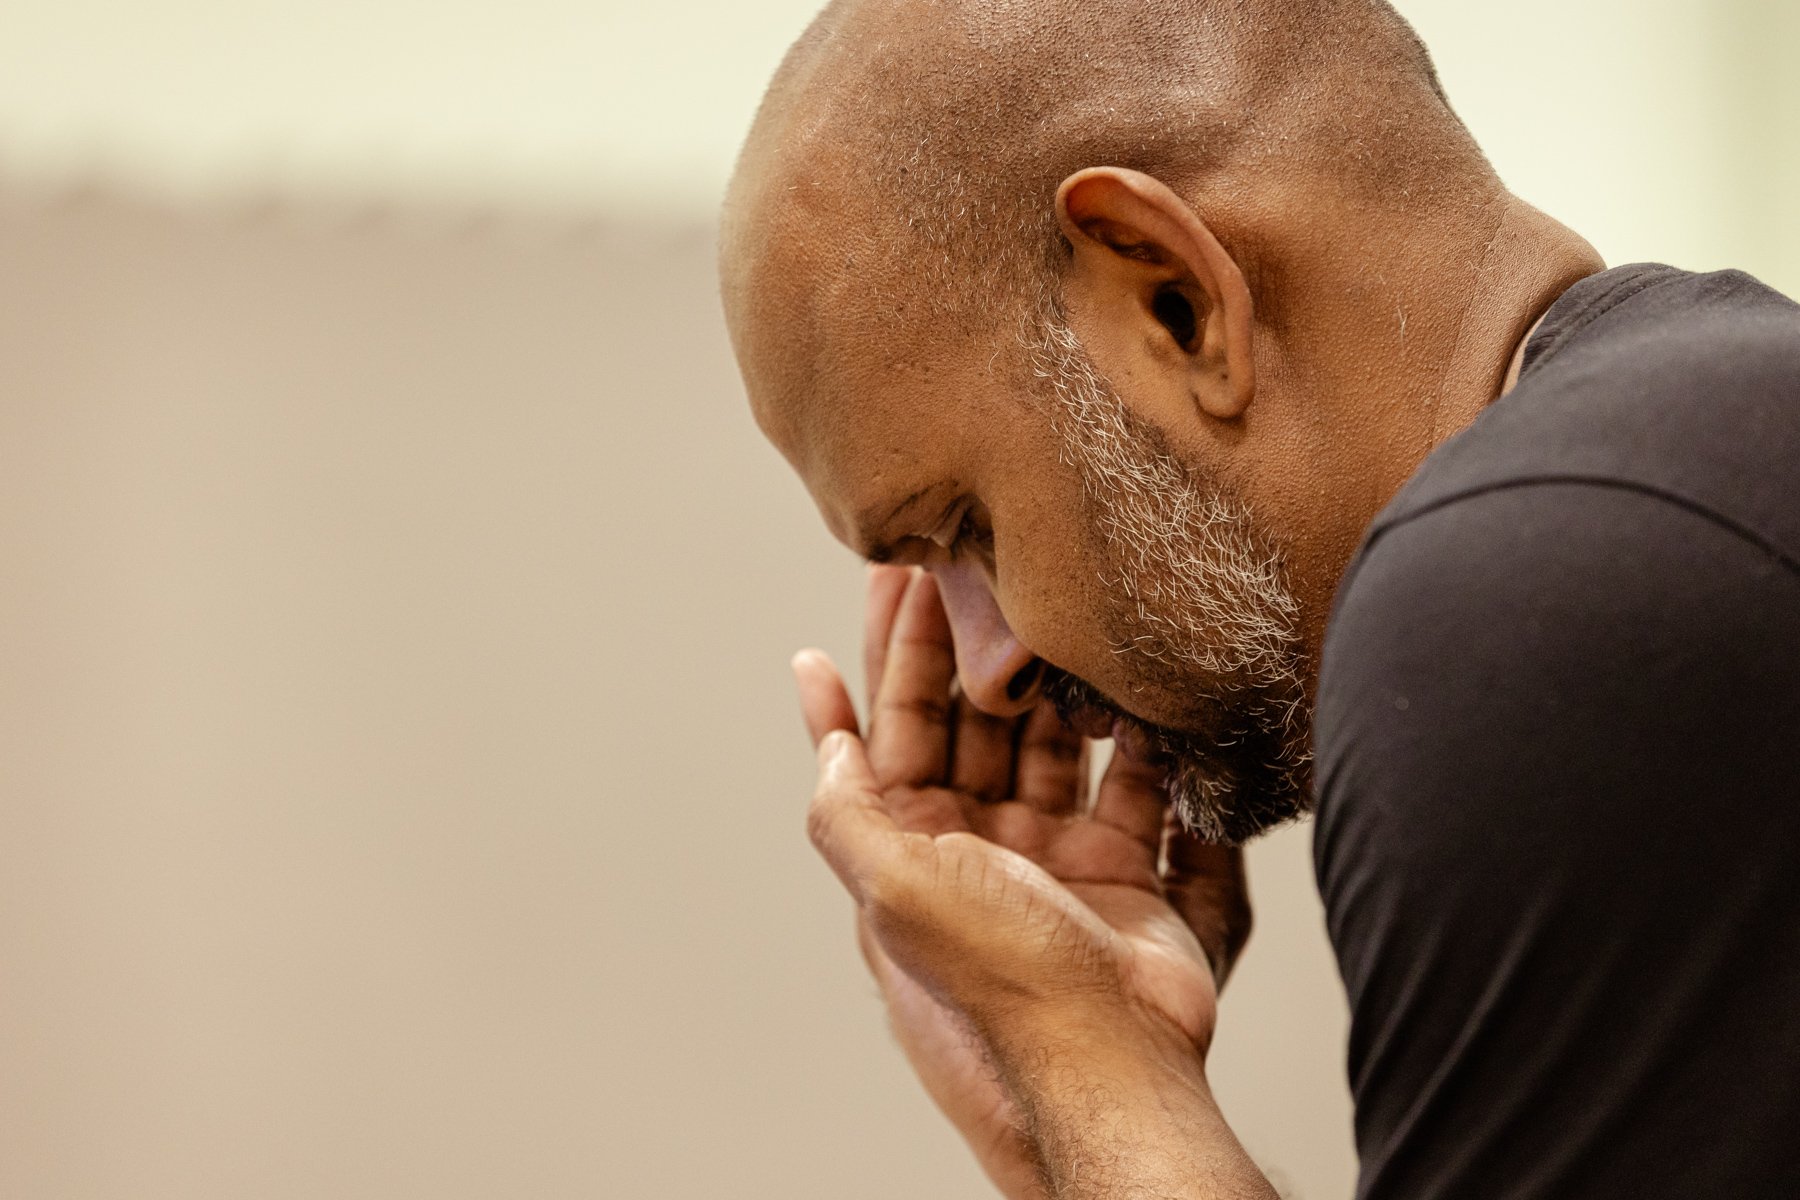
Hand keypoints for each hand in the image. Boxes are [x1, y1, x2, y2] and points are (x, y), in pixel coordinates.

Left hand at [793, 568, 1252, 1197]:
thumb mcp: (890, 887)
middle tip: (982, 561)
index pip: (890, 727)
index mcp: (909, 850)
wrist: (1110, 1056)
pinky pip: (1128, 781)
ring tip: (1056, 606)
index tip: (894, 575)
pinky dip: (1132, 734)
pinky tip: (1129, 682)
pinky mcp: (1120, 867)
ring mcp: (1050, 856)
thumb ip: (845, 810)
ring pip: (1049, 740)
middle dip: (971, 643)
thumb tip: (824, 735)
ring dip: (1050, 679)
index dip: (889, 651)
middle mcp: (976, 848)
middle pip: (971, 720)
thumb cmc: (995, 977)